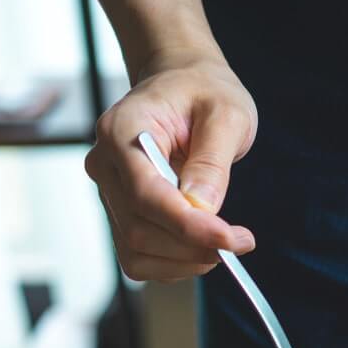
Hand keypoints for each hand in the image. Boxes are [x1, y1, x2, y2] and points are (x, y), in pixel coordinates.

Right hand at [84, 55, 257, 281]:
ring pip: (136, 251)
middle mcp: (106, 164)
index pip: (146, 194)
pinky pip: (139, 257)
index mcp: (121, 130)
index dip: (188, 226)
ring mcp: (110, 192)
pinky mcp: (122, 212)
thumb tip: (202, 206)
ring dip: (185, 261)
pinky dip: (175, 263)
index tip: (231, 239)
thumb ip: (213, 160)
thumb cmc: (204, 92)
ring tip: (226, 244)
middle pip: (139, 230)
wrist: (184, 84)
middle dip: (194, 247)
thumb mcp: (226, 114)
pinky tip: (203, 246)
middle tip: (241, 242)